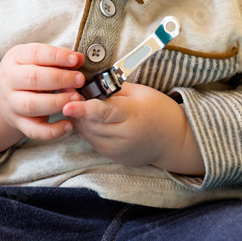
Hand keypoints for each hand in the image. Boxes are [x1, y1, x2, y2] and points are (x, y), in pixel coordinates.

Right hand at [0, 44, 84, 156]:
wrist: (3, 95)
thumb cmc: (26, 72)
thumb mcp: (37, 59)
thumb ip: (58, 57)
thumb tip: (79, 58)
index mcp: (15, 58)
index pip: (35, 54)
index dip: (56, 56)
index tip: (75, 60)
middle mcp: (9, 80)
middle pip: (32, 78)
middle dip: (59, 79)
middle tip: (80, 80)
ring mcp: (11, 103)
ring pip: (32, 105)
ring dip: (57, 102)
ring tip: (76, 98)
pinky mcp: (18, 122)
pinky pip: (34, 130)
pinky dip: (52, 131)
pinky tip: (68, 125)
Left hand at [62, 82, 205, 173]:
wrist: (173, 140)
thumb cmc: (159, 111)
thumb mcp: (140, 92)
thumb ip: (113, 89)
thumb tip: (88, 84)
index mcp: (133, 115)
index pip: (104, 112)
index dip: (83, 109)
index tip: (68, 105)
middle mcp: (124, 135)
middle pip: (90, 123)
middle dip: (76, 109)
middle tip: (71, 95)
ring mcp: (117, 149)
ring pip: (87, 132)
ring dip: (80, 119)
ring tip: (81, 105)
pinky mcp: (112, 156)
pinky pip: (91, 140)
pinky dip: (88, 128)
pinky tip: (92, 119)